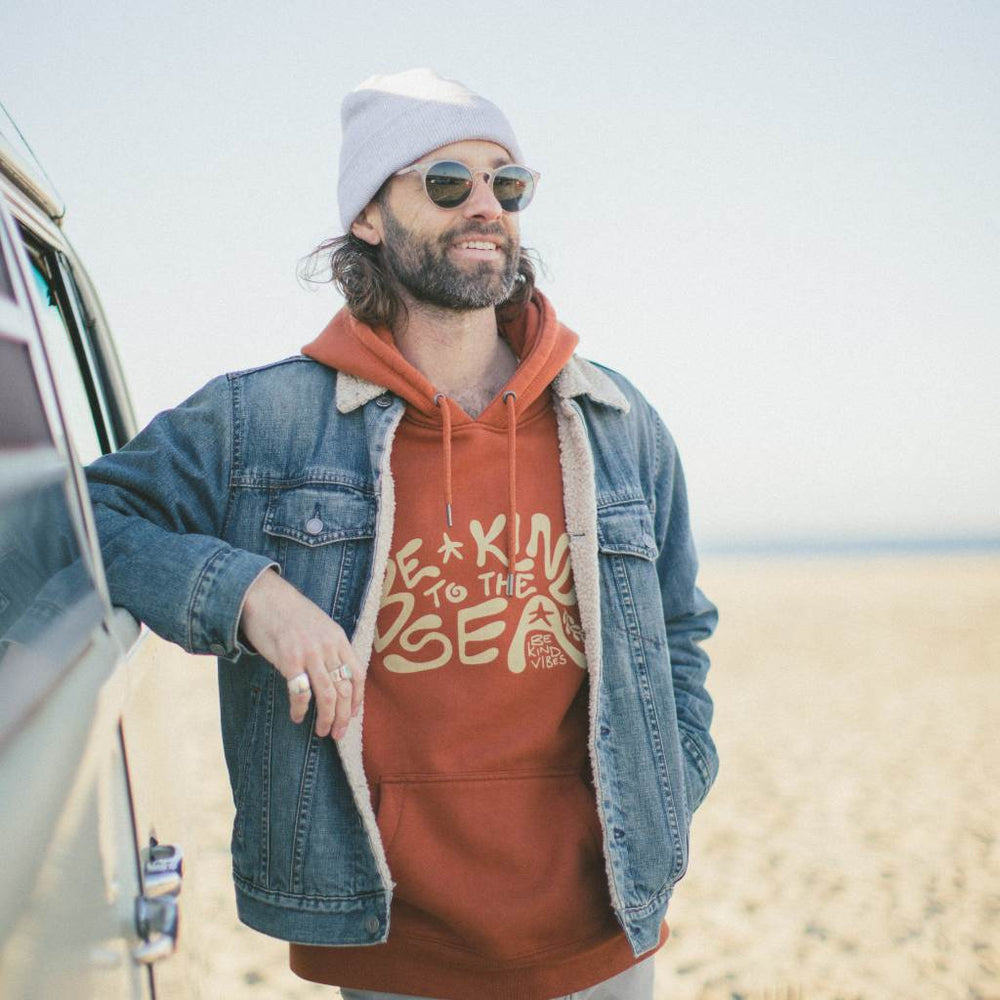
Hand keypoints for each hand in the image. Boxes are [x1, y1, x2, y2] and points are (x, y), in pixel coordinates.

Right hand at [238, 569, 362, 739]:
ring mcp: (309, 653)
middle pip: (344, 690)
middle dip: (344, 717)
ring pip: (328, 695)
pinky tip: (298, 717)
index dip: (357, 699)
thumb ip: (330, 648)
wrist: (265, 596)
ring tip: (322, 732)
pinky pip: (300, 693)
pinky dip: (301, 709)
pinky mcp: (289, 660)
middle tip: (339, 734)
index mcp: (338, 638)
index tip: (353, 715)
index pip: (357, 674)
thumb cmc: (290, 614)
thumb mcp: (320, 626)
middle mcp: (328, 647)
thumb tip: (335, 676)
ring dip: (327, 719)